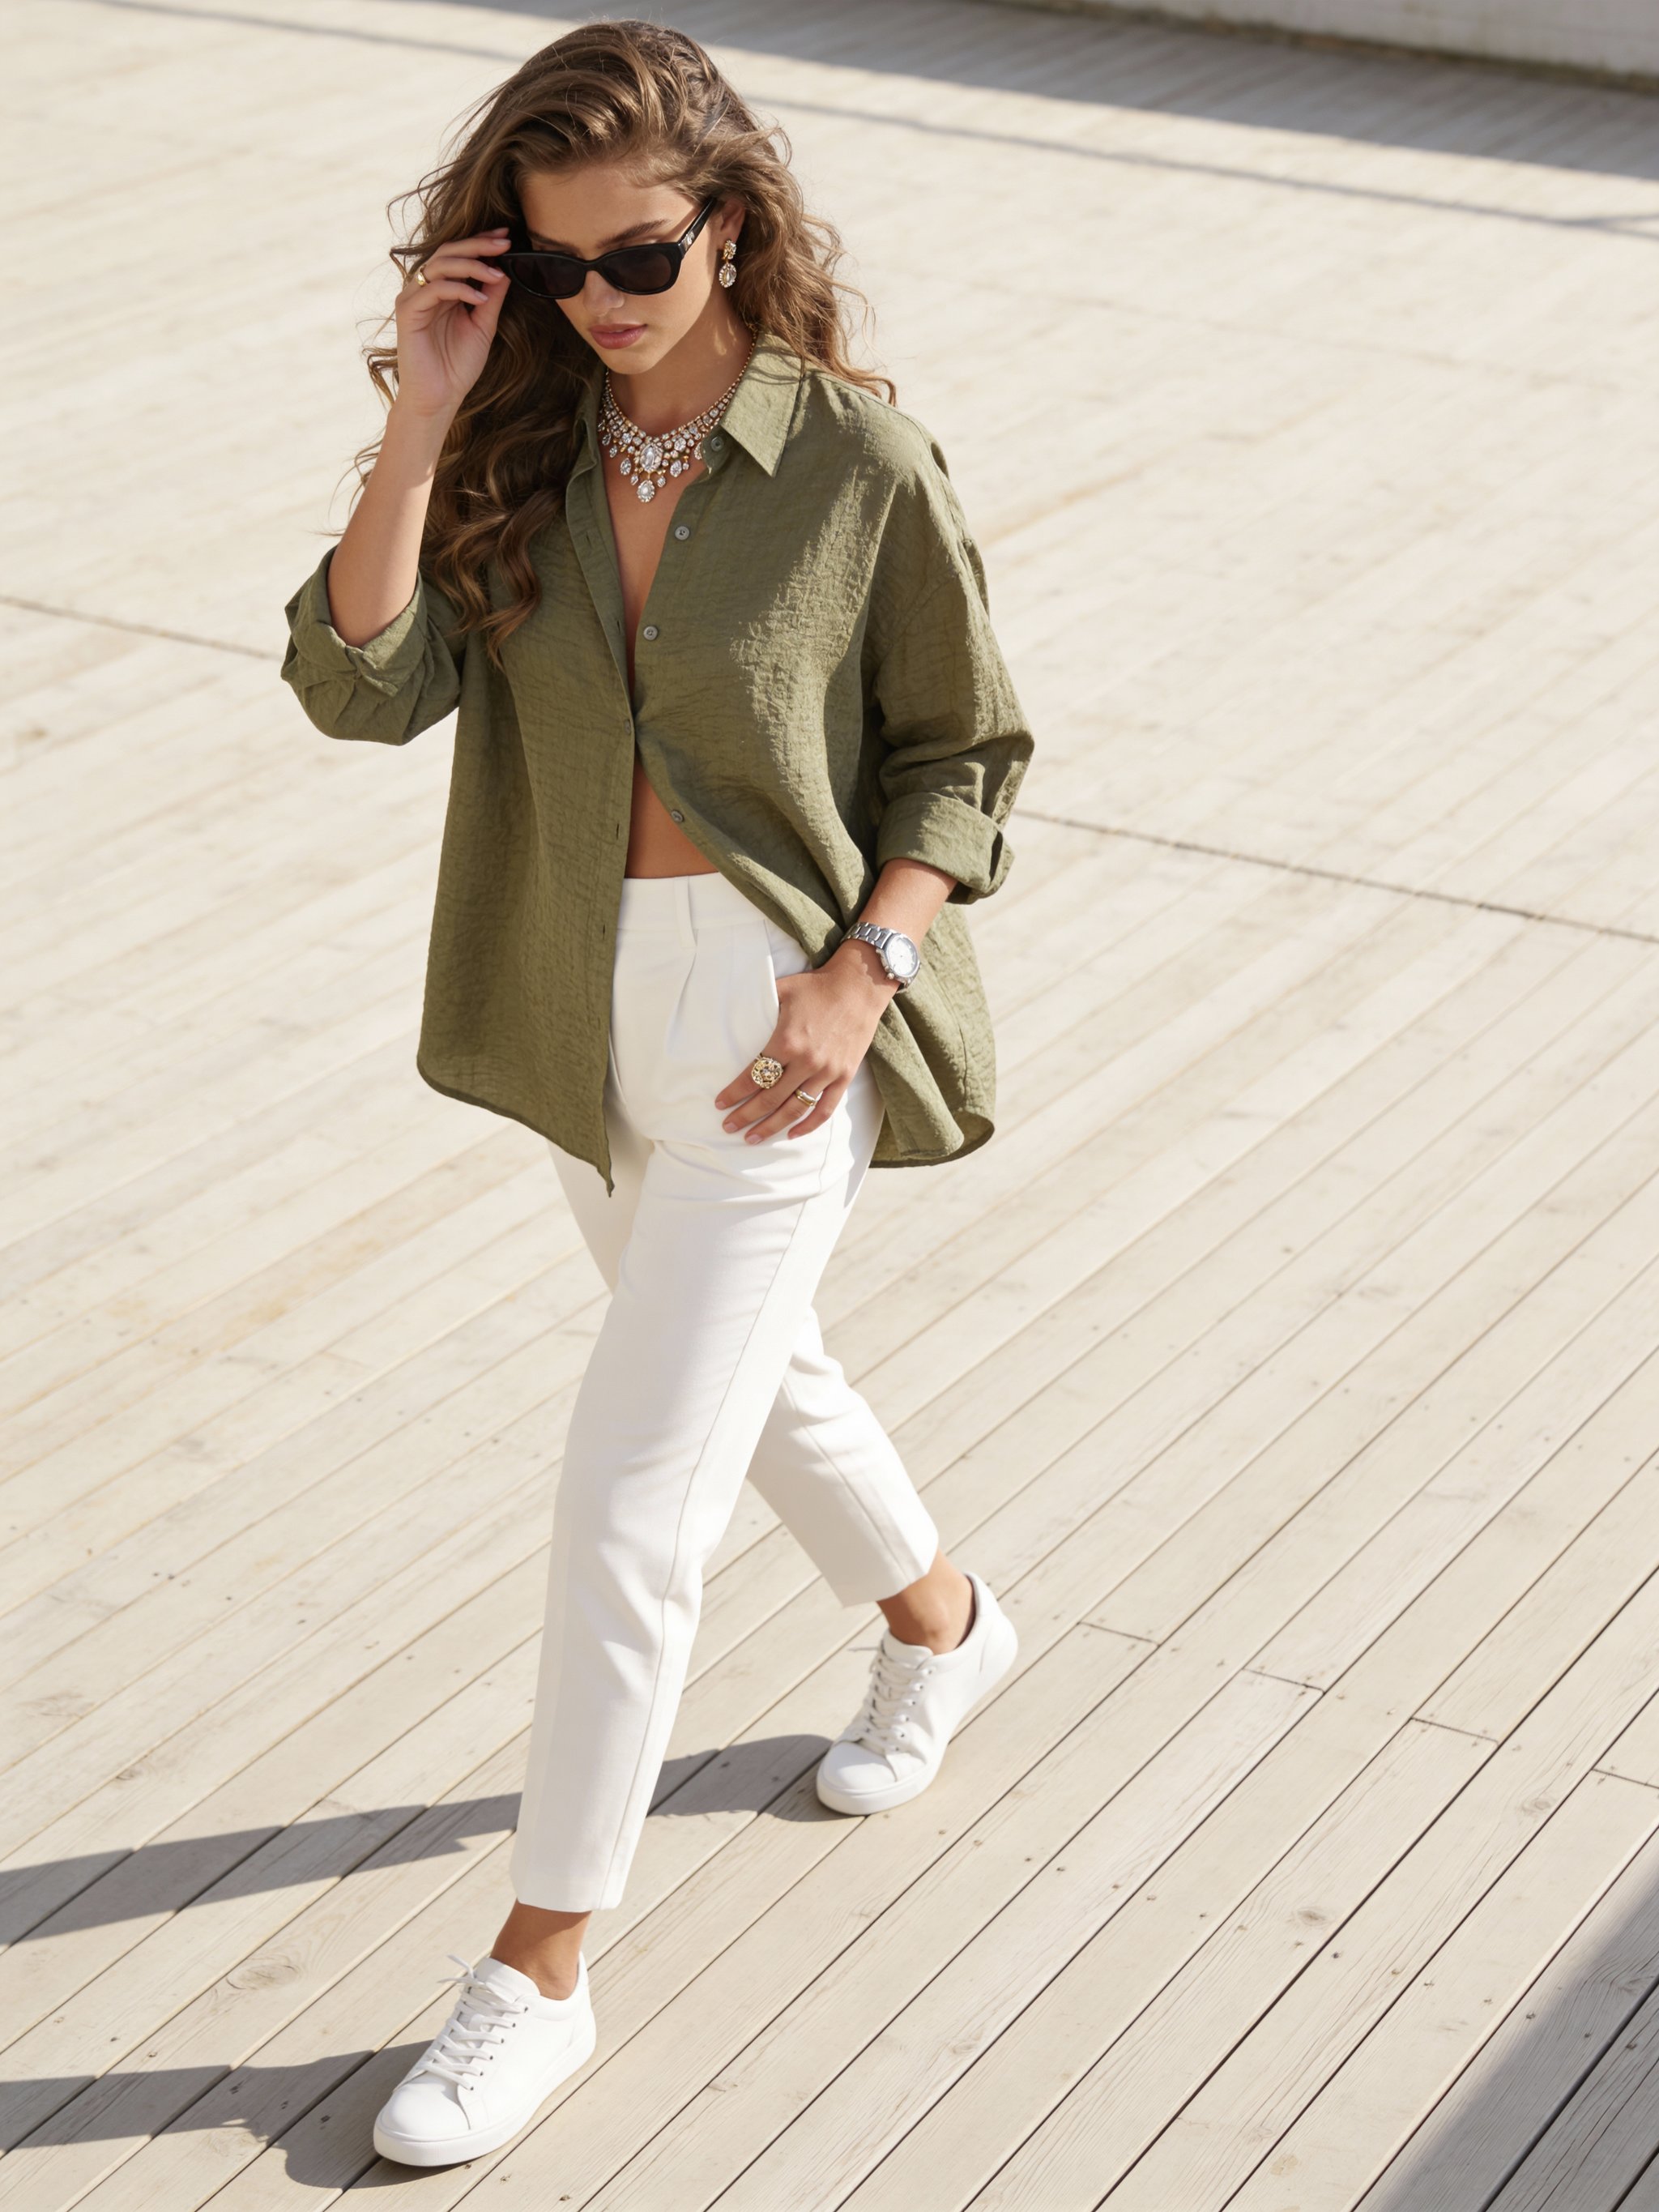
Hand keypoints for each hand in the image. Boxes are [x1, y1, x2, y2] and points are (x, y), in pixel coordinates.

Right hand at [392, 227, 511, 421]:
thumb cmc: (457, 367)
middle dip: (478, 244)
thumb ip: (491, 299)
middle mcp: (423, 288)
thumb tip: (505, 269)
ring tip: (497, 273)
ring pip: (440, 265)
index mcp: (440, 290)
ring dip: (471, 264)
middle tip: (504, 242)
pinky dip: (460, 290)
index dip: (481, 243)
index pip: (458, 255)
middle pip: (448, 252)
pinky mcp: (407, 312)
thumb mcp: (482, 327)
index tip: (506, 237)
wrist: (438, 399)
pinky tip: (480, 299)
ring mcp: (413, 298)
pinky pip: (434, 289)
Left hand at [714, 945, 896, 1141]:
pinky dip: (808, 1125)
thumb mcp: (781, 989)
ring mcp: (827, 1072)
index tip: (720, 1103)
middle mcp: (806, 1062)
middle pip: (769, 1099)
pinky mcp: (844, 1077)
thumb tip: (730, 1009)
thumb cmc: (816, 987)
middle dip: (745, 1116)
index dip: (734, 1093)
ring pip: (794, 1109)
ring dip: (771, 1127)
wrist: (859, 987)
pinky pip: (825, 1109)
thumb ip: (756, 1004)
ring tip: (752, 1138)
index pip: (754, 1077)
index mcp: (787, 1042)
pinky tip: (791, 1134)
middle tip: (728, 1127)